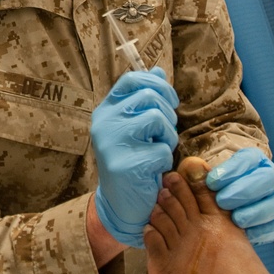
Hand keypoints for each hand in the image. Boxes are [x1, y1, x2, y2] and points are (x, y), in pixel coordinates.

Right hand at [92, 67, 179, 247]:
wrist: (121, 204)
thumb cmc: (133, 160)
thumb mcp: (136, 126)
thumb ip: (144, 99)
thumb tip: (157, 70)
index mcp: (106, 111)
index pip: (132, 79)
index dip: (157, 84)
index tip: (169, 100)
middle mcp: (104, 123)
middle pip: (150, 96)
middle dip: (168, 113)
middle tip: (163, 133)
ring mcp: (112, 142)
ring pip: (158, 118)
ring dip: (168, 137)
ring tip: (157, 150)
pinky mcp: (126, 164)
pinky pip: (162, 150)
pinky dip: (165, 160)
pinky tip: (152, 170)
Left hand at [207, 147, 273, 243]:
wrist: (225, 211)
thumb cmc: (212, 191)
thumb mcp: (203, 181)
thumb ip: (198, 173)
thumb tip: (192, 166)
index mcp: (254, 160)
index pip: (248, 159)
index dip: (231, 170)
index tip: (211, 182)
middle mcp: (271, 177)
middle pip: (267, 179)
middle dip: (244, 190)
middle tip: (221, 202)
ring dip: (256, 211)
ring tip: (235, 220)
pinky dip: (264, 229)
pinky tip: (248, 234)